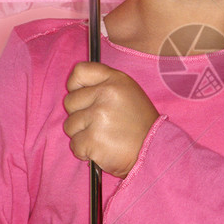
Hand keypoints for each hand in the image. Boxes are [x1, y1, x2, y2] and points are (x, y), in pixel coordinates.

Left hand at [63, 62, 159, 177]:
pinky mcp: (93, 139)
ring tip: (103, 138)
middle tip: (100, 124)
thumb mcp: (129, 93)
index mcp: (116, 80)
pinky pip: (75, 144)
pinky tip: (102, 150)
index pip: (80, 71)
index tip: (82, 99)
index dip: (74, 86)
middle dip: (79, 116)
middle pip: (70, 101)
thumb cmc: (140, 125)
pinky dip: (85, 151)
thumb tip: (75, 89)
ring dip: (82, 135)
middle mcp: (106, 94)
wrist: (154, 152)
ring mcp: (99, 116)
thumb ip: (105, 86)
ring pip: (69, 125)